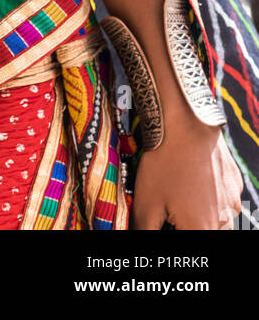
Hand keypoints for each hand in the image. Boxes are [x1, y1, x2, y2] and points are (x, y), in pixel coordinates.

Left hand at [131, 115, 242, 229]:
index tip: (162, 224)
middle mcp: (224, 220)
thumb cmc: (164, 162)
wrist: (186, 123)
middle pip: (206, 234)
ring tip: (179, 196)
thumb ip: (145, 230)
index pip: (189, 248)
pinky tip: (191, 180)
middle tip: (169, 215)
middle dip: (187, 227)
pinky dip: (209, 198)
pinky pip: (224, 200)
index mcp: (201, 230)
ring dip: (201, 217)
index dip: (171, 234)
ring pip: (218, 221)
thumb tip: (138, 238)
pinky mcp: (234, 183)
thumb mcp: (146, 203)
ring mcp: (232, 201)